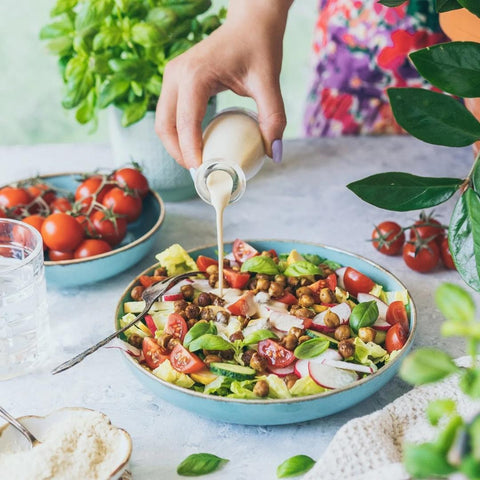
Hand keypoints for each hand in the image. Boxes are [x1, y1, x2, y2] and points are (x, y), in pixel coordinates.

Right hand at [155, 0, 291, 168]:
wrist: (250, 22)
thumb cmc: (259, 46)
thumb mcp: (269, 82)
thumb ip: (273, 118)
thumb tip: (273, 154)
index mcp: (194, 75)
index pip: (185, 124)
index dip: (191, 152)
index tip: (204, 173)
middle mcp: (176, 74)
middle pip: (164, 126)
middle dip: (178, 154)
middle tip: (200, 172)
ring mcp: (172, 76)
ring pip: (162, 122)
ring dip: (175, 145)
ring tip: (198, 162)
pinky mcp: (175, 79)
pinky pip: (169, 114)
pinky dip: (178, 133)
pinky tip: (197, 145)